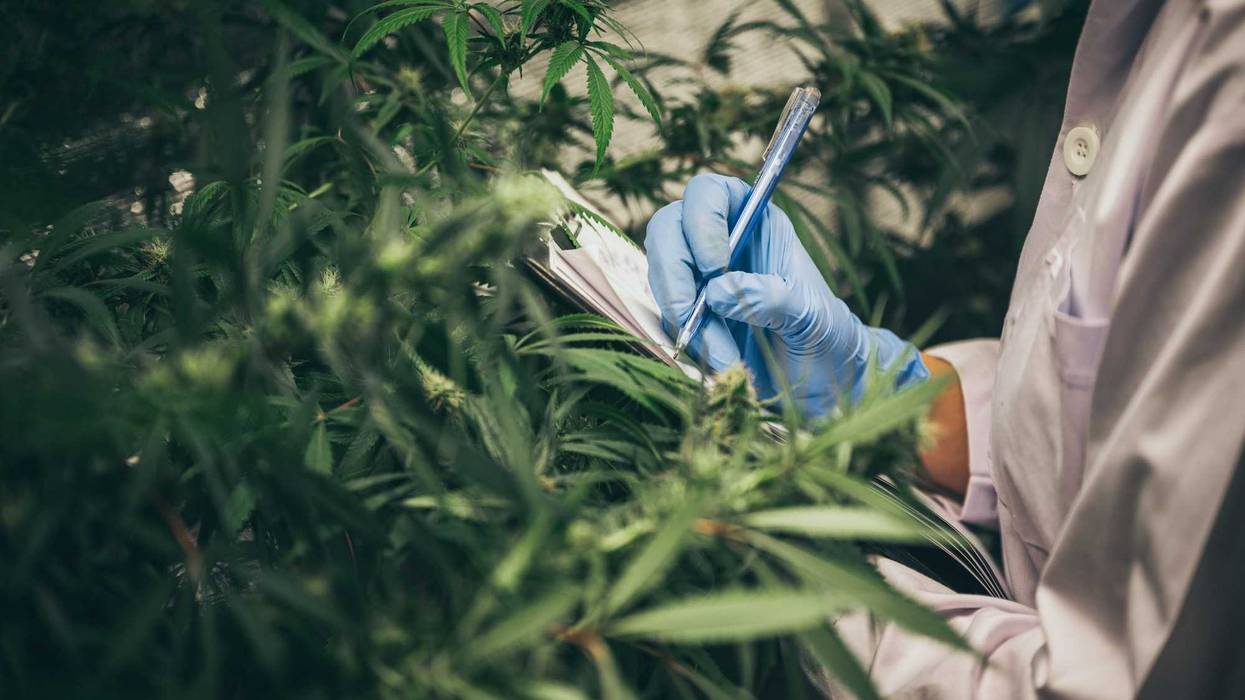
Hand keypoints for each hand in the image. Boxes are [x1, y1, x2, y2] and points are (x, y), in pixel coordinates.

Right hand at [644, 173, 926, 416]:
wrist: (824, 382)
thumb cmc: (826, 335)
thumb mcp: (809, 314)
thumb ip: (770, 297)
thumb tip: (718, 292)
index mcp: (755, 223)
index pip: (710, 193)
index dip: (702, 220)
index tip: (715, 266)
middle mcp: (721, 242)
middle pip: (668, 230)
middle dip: (673, 273)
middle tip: (691, 314)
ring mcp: (700, 278)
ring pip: (661, 276)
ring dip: (682, 317)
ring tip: (724, 355)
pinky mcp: (690, 315)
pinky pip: (667, 317)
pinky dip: (686, 340)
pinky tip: (719, 361)